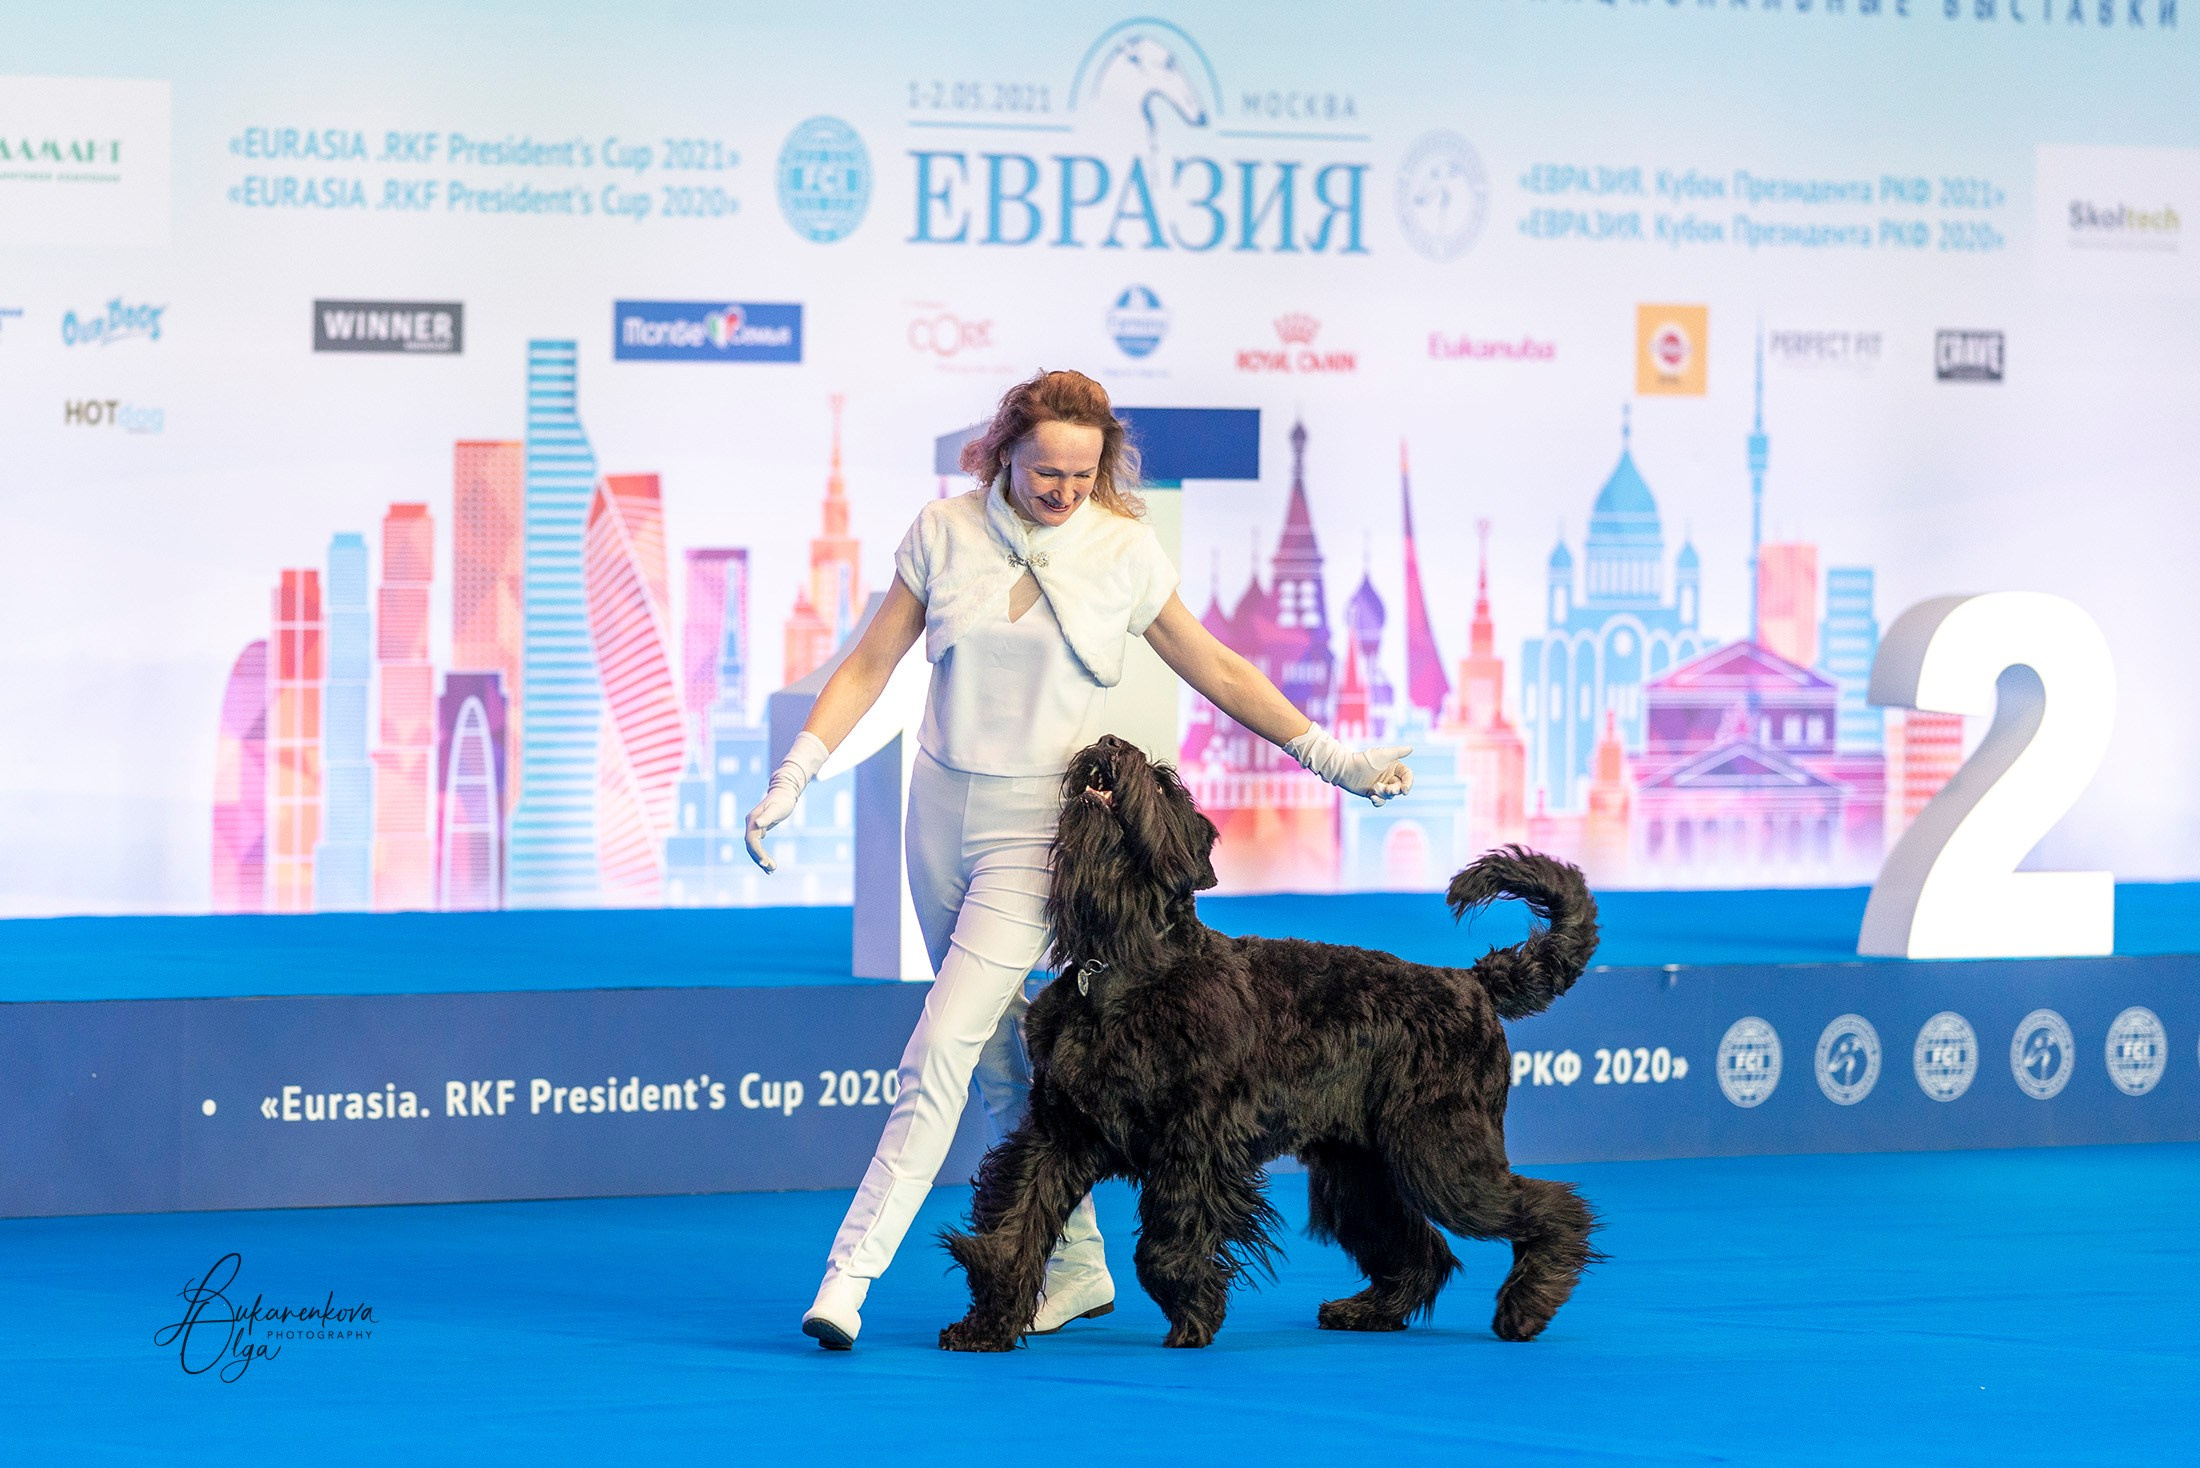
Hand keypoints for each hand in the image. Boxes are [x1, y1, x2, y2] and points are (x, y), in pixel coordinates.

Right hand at [744, 731, 829, 872]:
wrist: (785, 792)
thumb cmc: (783, 800)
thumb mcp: (777, 809)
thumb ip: (767, 817)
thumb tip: (757, 825)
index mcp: (753, 820)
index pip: (751, 840)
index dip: (757, 852)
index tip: (766, 863)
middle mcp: (751, 824)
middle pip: (751, 846)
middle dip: (759, 859)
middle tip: (771, 870)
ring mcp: (754, 826)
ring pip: (753, 847)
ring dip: (760, 859)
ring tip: (772, 870)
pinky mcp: (759, 829)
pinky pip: (758, 845)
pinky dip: (762, 855)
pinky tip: (768, 864)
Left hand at [1284, 726, 1415, 805]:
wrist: (1346, 768)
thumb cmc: (1365, 759)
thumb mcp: (1383, 755)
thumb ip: (1398, 752)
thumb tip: (1411, 748)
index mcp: (1394, 767)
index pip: (1407, 777)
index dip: (1408, 783)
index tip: (1404, 790)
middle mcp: (1389, 777)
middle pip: (1400, 787)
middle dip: (1395, 790)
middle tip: (1389, 789)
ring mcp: (1381, 785)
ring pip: (1390, 795)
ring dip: (1385, 794)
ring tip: (1375, 788)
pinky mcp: (1371, 793)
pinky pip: (1380, 801)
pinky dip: (1378, 802)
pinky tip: (1372, 798)